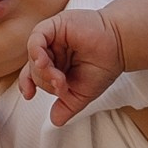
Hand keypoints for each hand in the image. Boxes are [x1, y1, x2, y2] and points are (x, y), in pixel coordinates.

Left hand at [20, 6, 124, 123]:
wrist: (119, 46)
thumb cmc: (103, 66)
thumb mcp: (83, 93)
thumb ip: (68, 106)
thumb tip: (55, 122)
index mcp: (55, 64)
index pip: (33, 75)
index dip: (27, 85)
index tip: (29, 95)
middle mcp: (51, 50)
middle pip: (33, 69)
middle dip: (45, 82)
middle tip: (63, 86)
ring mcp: (52, 38)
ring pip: (33, 56)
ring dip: (43, 71)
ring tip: (59, 78)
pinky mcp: (55, 25)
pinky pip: (36, 37)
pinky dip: (36, 50)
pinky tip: (43, 61)